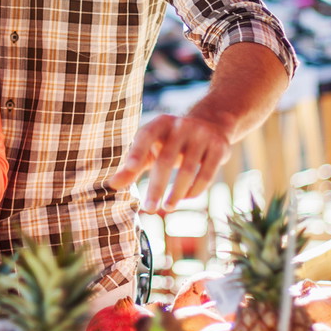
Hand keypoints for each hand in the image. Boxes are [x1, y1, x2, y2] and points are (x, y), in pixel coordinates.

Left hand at [108, 114, 231, 212]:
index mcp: (160, 123)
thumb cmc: (172, 141)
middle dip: (157, 186)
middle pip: (167, 159)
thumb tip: (111, 185)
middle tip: (148, 208)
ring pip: (188, 169)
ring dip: (177, 192)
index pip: (146, 135)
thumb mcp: (152, 148)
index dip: (137, 151)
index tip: (129, 168)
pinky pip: (207, 174)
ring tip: (167, 208)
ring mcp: (202, 135)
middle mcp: (181, 126)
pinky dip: (196, 190)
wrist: (212, 122)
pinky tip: (186, 199)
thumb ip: (132, 166)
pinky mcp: (219, 147)